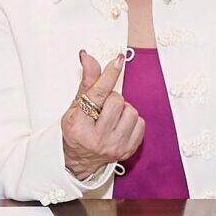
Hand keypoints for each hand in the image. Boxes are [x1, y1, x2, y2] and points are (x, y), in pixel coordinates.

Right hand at [60, 50, 145, 181]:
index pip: (98, 94)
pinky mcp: (128, 150)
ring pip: (131, 111)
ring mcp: (114, 146)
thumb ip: (87, 82)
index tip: (118, 60)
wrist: (81, 158)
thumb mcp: (75, 106)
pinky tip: (120, 124)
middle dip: (111, 98)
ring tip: (112, 116)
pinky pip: (140, 123)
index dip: (109, 75)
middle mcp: (98, 139)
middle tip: (103, 106)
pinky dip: (132, 120)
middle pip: (116, 101)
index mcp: (79, 126)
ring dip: (122, 109)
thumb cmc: (77, 130)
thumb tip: (88, 57)